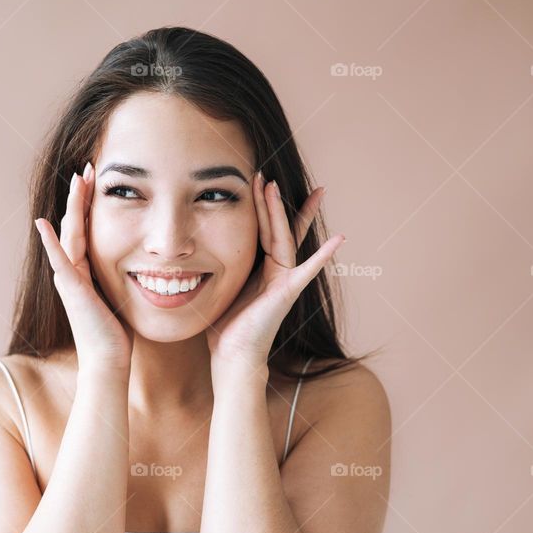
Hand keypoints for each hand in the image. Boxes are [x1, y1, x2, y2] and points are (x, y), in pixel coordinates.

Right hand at [34, 162, 133, 371]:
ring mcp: (69, 278)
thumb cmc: (117, 332)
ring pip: (69, 234)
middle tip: (88, 168)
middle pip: (75, 224)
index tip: (98, 179)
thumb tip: (141, 262)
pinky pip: (60, 259)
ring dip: (72, 205)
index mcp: (85, 270)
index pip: (86, 229)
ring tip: (77, 180)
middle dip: (81, 195)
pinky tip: (43, 222)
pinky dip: (51, 241)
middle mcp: (73, 270)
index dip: (89, 203)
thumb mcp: (121, 294)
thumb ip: (121, 275)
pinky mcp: (71, 288)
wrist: (108, 359)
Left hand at [205, 172, 343, 366]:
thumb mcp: (220, 287)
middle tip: (274, 176)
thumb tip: (193, 249)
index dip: (264, 207)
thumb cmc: (224, 328)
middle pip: (277, 228)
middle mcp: (277, 272)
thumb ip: (218, 267)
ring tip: (302, 192)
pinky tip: (339, 240)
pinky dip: (323, 256)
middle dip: (276, 202)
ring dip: (291, 215)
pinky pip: (307, 270)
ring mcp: (284, 281)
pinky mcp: (286, 293)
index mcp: (261, 269)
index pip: (264, 230)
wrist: (232, 357)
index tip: (264, 183)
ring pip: (286, 239)